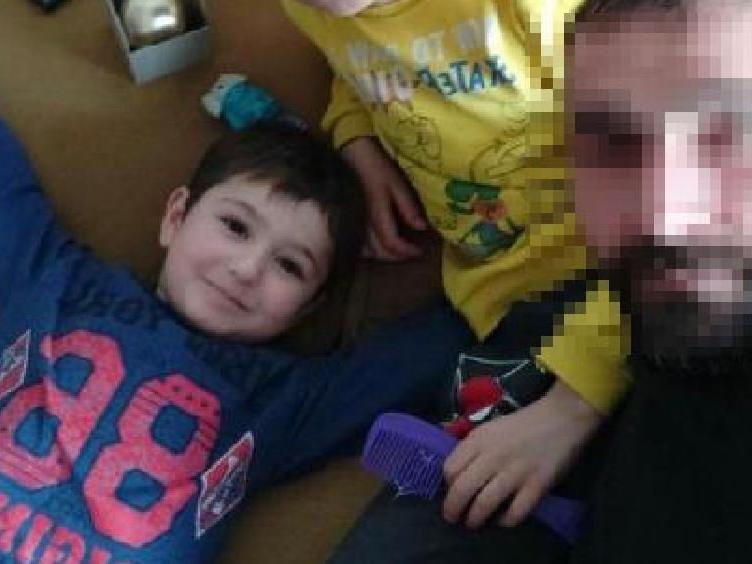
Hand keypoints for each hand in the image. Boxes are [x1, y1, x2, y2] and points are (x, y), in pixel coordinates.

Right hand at [341, 136, 426, 260]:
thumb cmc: (378, 168)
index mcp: (377, 215)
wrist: (353, 155)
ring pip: (367, 251)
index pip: (392, 243)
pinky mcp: (347, 221)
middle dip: (398, 256)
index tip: (421, 251)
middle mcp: (363, 224)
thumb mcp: (397, 185)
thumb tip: (422, 228)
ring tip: (397, 250)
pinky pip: (358, 244)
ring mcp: (353, 224)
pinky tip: (379, 245)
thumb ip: (408, 208)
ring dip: (383, 255)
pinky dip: (370, 250)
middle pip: (380, 252)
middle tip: (412, 252)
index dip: (407, 251)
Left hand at [442, 380, 602, 528]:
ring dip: (474, 519)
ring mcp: (515, 472)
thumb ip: (470, 445)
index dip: (446, 485)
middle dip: (452, 509)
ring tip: (473, 523)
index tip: (451, 491)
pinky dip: (505, 521)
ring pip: (484, 504)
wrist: (562, 418)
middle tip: (452, 517)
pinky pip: (515, 512)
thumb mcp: (489, 427)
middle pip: (462, 490)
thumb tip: (449, 462)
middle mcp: (492, 456)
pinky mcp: (537, 485)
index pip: (450, 469)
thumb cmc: (522, 424)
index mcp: (478, 440)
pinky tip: (502, 519)